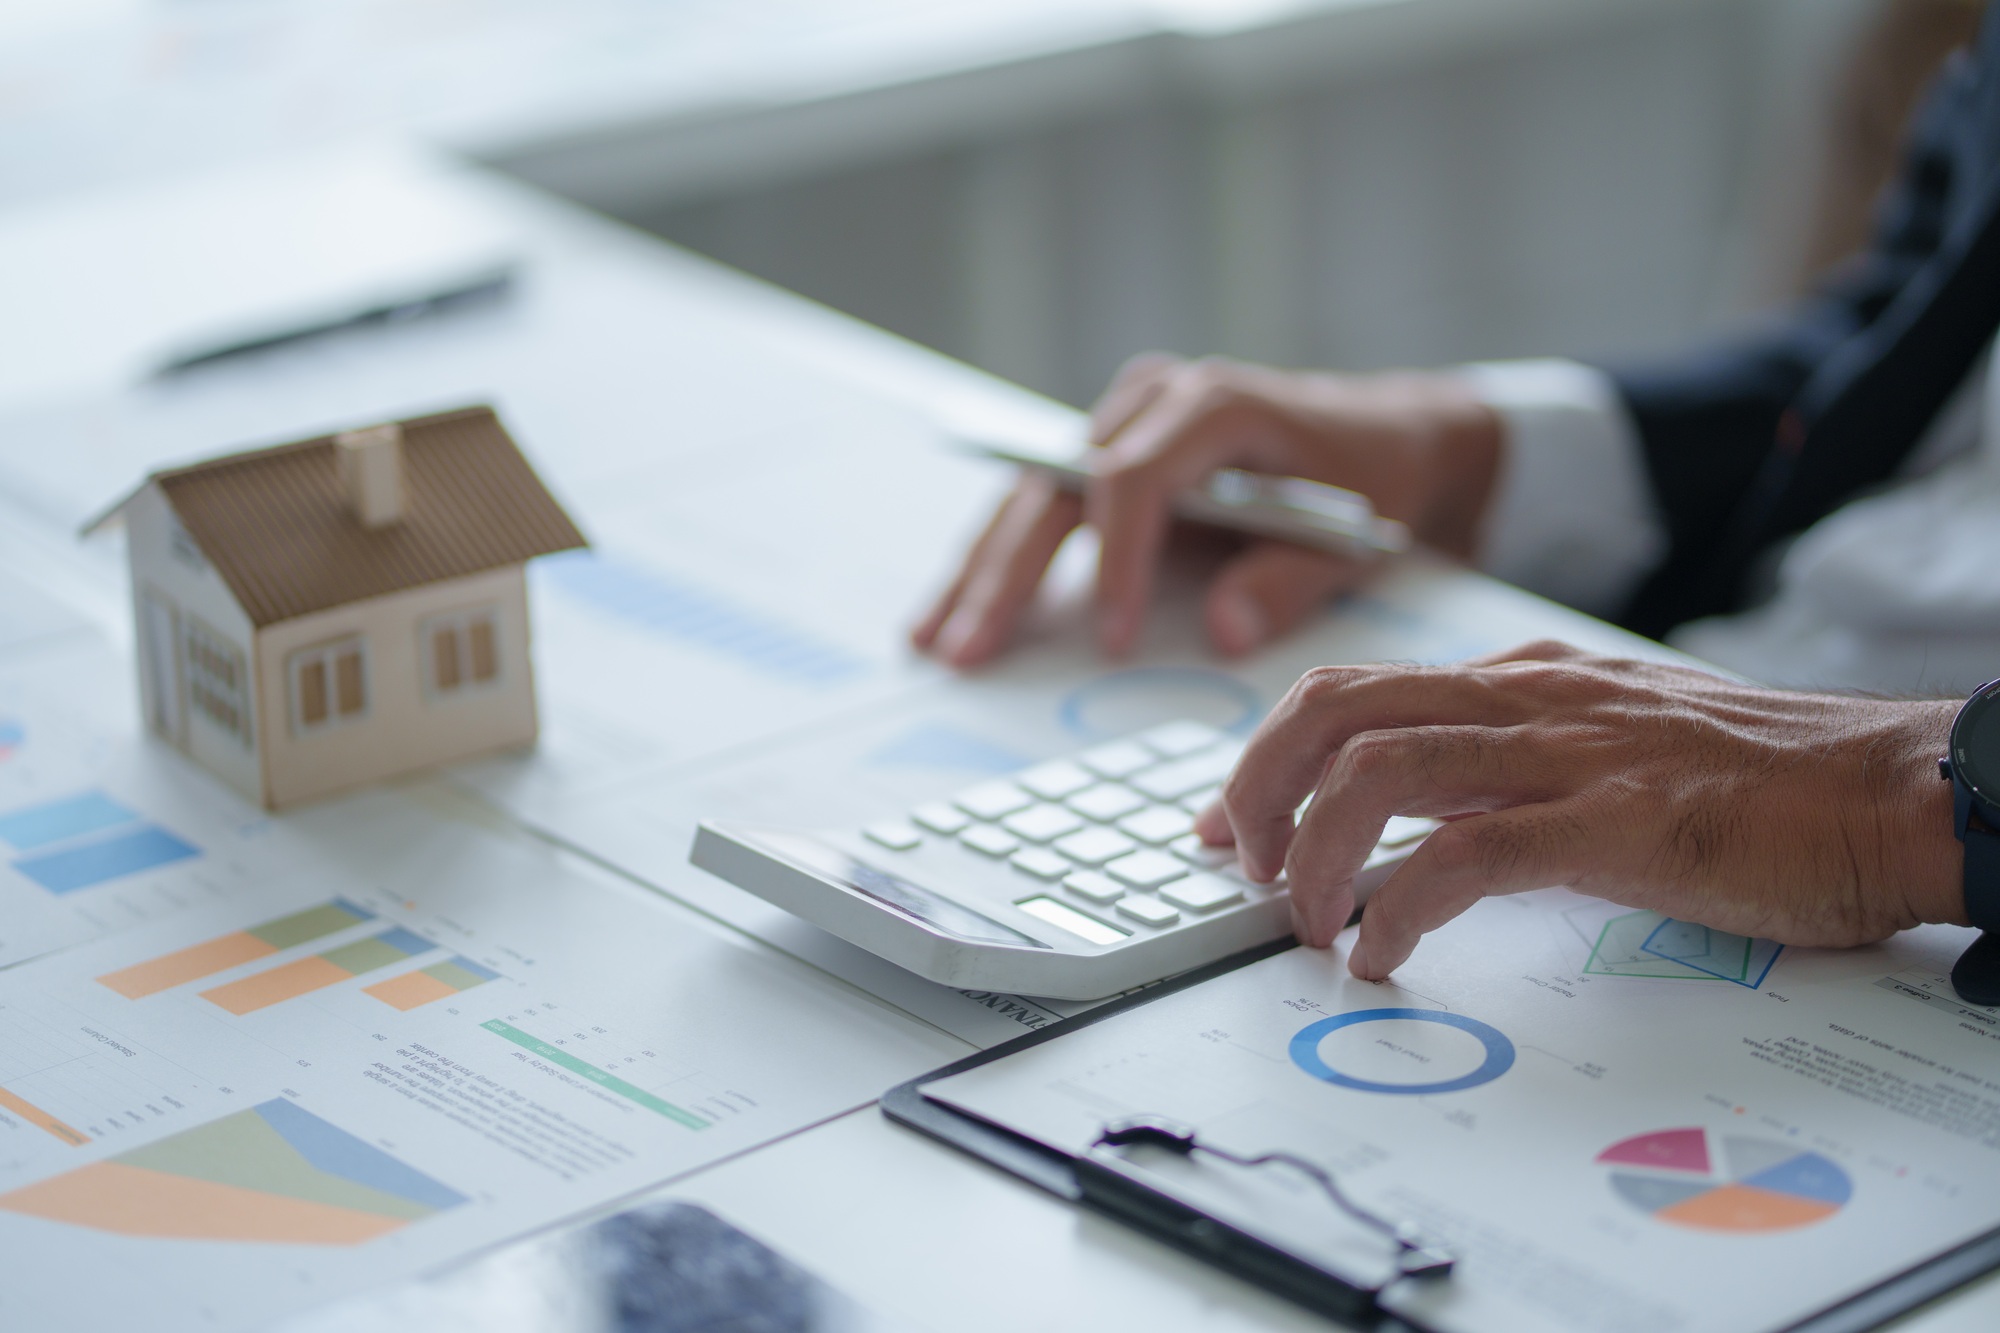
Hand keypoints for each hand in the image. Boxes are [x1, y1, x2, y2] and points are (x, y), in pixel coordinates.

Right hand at [912, 355, 1502, 666]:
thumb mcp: (1355, 537)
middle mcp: (1151, 400)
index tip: (1114, 642)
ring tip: (930, 641)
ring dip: (979, 572)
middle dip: (1008, 575)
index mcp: (1212, 403)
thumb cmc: (1373, 480)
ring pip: (1031, 497)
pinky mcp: (1106, 453)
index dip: (1116, 563)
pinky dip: (998, 561)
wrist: (1383, 432)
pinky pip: (1041, 507)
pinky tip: (951, 613)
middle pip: (1058, 488)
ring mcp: (1120, 422)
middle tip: (967, 651)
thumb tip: (1222, 633)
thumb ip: (1290, 580)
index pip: (1134, 479)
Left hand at [1195, 641, 1963, 977]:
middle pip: (1335, 709)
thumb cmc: (1762, 783)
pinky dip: (1395, 909)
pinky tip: (1378, 954)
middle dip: (1259, 788)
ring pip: (1379, 770)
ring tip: (1303, 920)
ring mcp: (1566, 755)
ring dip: (1314, 854)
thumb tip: (1430, 816)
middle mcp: (1527, 701)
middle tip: (1245, 868)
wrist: (1889, 789)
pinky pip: (1462, 856)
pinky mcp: (1612, 823)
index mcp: (1522, 681)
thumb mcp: (1614, 743)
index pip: (1354, 687)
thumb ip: (1521, 760)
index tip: (1231, 821)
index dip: (1268, 753)